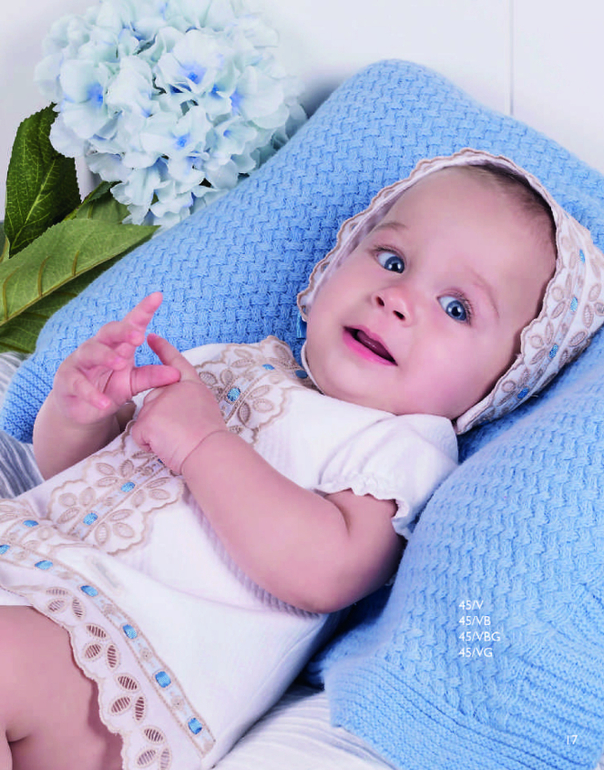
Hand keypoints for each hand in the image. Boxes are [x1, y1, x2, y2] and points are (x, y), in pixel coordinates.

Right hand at [52, 293, 180, 426]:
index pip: (131, 323)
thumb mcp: (133, 382)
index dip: (143, 310)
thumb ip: (151, 376)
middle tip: (138, 336)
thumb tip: (177, 373)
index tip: (158, 297)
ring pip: (90, 352)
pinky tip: (104, 403)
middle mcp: (97, 347)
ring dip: (106, 356)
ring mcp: (80, 362)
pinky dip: (92, 394)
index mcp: (117, 344)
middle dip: (123, 331)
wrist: (83, 410)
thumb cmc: (109, 388)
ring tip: (120, 363)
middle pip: (108, 332)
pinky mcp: (67, 381)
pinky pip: (78, 384)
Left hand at [131, 334, 227, 473]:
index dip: (164, 349)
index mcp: (191, 385)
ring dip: (156, 434)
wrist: (209, 451)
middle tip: (182, 432)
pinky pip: (140, 435)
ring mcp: (158, 402)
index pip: (176, 362)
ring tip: (175, 439)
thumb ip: (186, 400)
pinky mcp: (146, 419)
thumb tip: (170, 407)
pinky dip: (149, 445)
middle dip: (160, 419)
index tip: (152, 336)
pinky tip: (165, 445)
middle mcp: (173, 388)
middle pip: (154, 400)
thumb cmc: (210, 438)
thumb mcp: (204, 407)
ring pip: (146, 420)